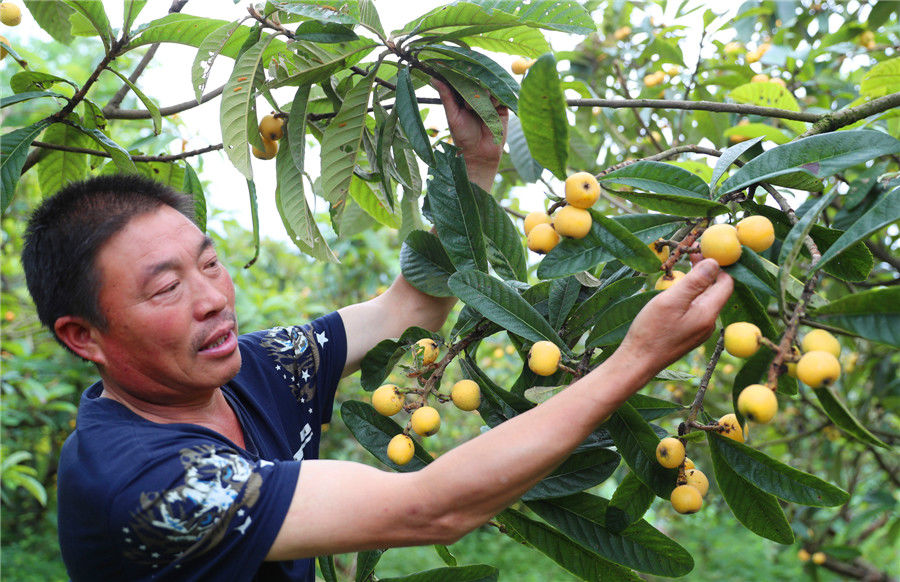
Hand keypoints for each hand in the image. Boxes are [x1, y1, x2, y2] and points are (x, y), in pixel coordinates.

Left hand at [432, 79, 508, 190]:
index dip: (458, 72)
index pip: (461, 79)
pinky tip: (491, 105)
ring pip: (489, 87)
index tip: (454, 66)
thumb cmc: (463, 137)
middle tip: (468, 89)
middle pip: (477, 80)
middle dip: (473, 82)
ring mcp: (489, 101)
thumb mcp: (452, 115)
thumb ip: (446, 96)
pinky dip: (496, 98)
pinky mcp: (502, 108)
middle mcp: (476, 97)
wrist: (479, 154)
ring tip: (475, 106)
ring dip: (483, 92)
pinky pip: (501, 96)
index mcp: (462, 97)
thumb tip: (434, 77)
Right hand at [617, 259, 732, 372]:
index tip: (701, 250)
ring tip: (679, 271)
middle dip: (705, 271)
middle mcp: (709, 322)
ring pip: (704, 299)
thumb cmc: (652, 331)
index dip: (717, 264)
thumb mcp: (671, 300)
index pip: (726, 282)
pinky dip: (688, 296)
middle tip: (689, 254)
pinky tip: (673, 293)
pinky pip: (695, 310)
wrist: (638, 362)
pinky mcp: (689, 334)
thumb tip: (714, 263)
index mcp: (708, 313)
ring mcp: (699, 330)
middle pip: (716, 290)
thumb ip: (695, 282)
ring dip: (695, 283)